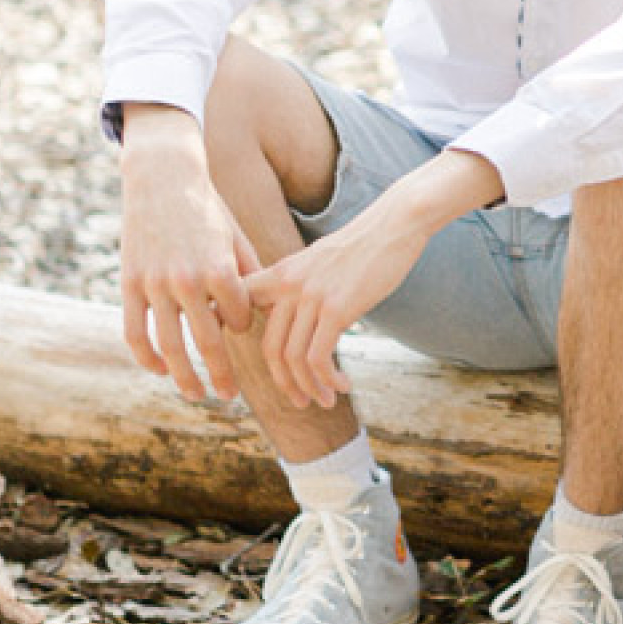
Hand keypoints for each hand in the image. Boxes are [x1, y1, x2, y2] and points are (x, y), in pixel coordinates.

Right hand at [120, 130, 257, 405]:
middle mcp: (187, 281)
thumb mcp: (234, 236)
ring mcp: (155, 284)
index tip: (239, 324)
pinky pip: (135, 333)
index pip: (237, 318)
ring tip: (195, 394)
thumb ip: (247, 274)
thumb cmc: (205, 207)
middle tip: (229, 396)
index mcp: (218, 268)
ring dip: (184, 377)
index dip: (241, 325)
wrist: (162, 176)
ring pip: (169, 346)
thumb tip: (258, 312)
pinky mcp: (129, 284)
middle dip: (221, 374)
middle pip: (207, 343)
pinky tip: (159, 370)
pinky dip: (146, 358)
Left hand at [244, 199, 430, 411]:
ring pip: (294, 359)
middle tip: (300, 401)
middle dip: (284, 383)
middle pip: (271, 348)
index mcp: (281, 273)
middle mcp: (289, 285)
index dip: (226, 328)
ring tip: (325, 400)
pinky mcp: (337, 308)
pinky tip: (342, 385)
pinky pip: (319, 358)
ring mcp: (312, 296)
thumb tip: (292, 315)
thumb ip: (299, 285)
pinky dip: (328, 380)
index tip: (229, 353)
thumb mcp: (319, 259)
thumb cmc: (364, 244)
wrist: (396, 222)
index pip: (239, 302)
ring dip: (309, 388)